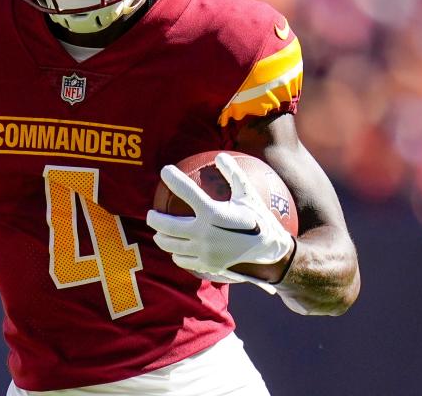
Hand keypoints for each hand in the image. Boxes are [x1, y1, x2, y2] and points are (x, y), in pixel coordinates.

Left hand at [147, 152, 293, 293]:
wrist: (271, 252)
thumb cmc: (259, 219)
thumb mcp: (249, 195)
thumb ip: (234, 175)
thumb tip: (220, 156)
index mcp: (214, 214)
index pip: (188, 192)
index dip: (174, 179)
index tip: (164, 171)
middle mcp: (206, 233)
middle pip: (168, 226)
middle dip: (154, 218)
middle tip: (151, 213)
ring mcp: (204, 252)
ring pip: (171, 245)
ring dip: (160, 237)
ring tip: (158, 231)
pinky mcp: (206, 265)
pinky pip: (182, 259)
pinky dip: (176, 253)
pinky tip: (176, 248)